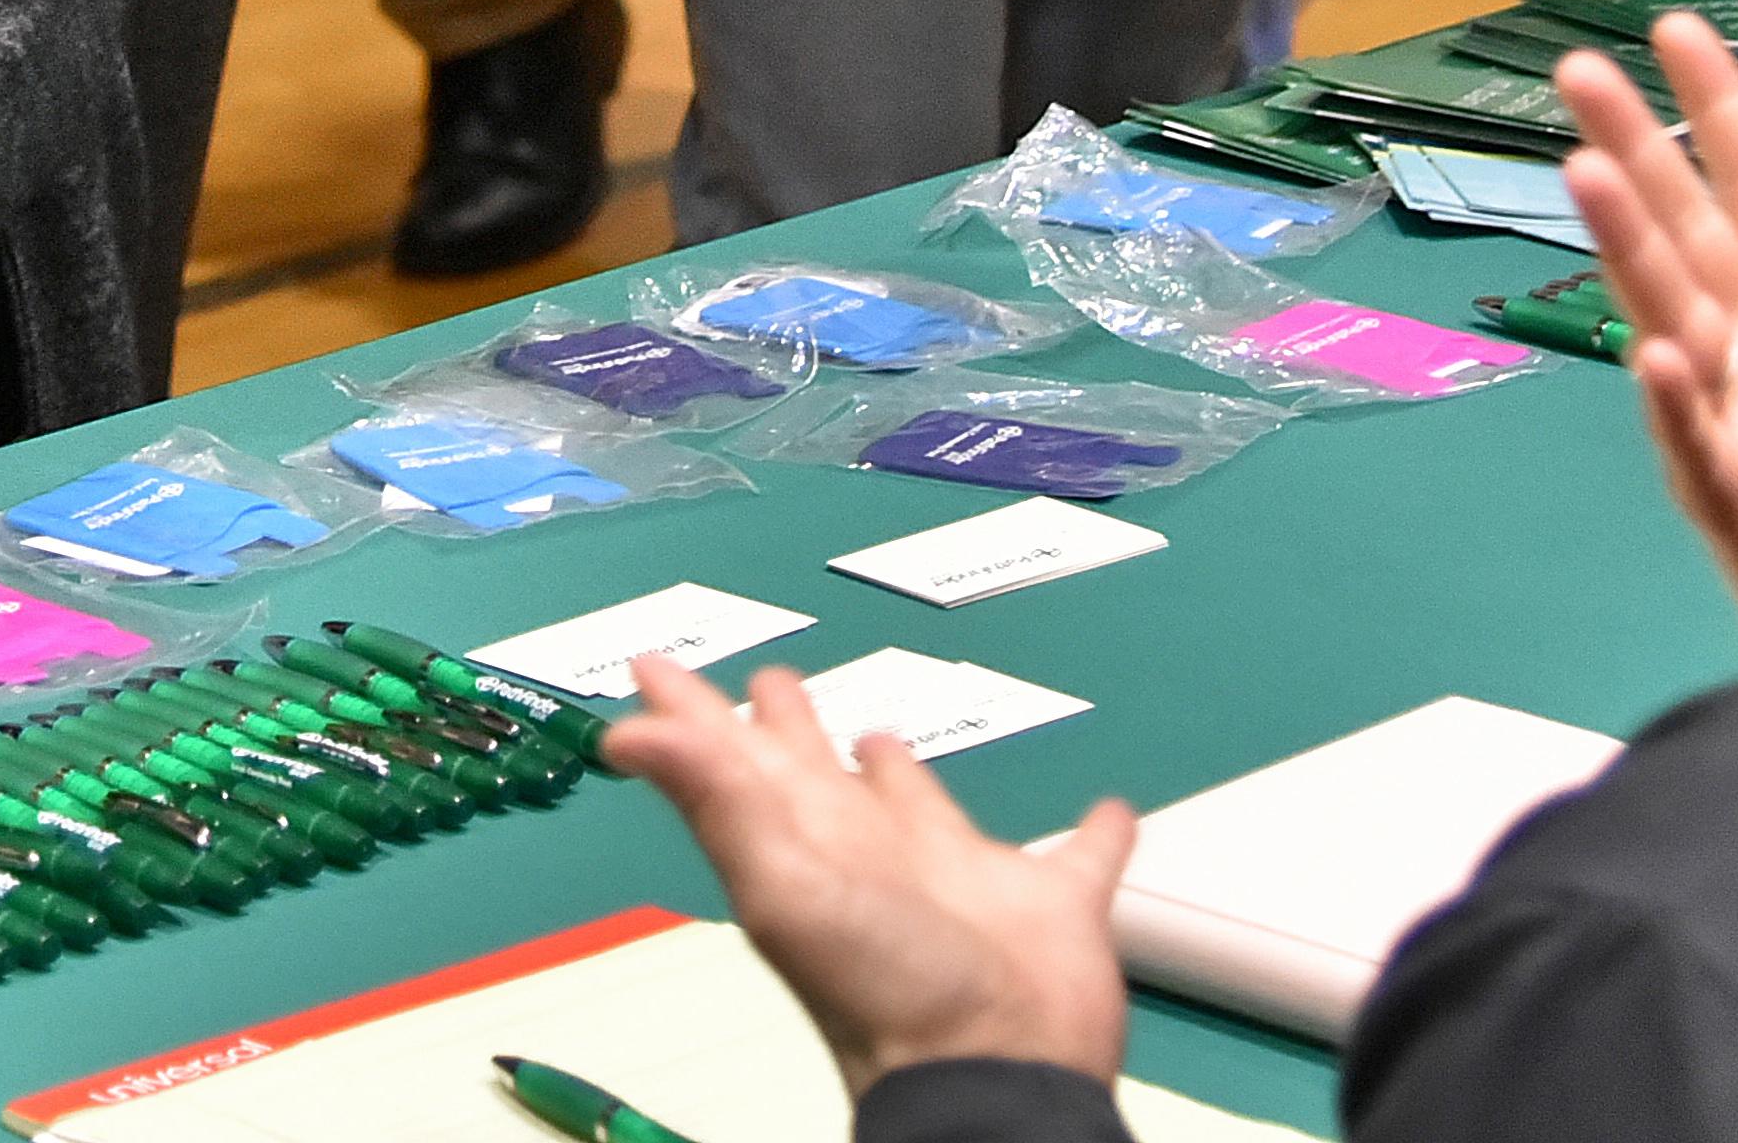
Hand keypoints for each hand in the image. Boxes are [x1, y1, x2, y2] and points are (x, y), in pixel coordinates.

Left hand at [604, 654, 1136, 1092]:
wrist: (995, 1068)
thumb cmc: (883, 987)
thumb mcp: (781, 881)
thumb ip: (713, 794)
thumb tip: (627, 734)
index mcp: (810, 840)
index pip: (738, 760)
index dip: (695, 714)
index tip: (655, 669)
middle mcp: (876, 852)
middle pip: (822, 774)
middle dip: (792, 727)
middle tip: (775, 680)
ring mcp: (962, 879)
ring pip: (925, 807)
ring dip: (907, 772)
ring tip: (885, 733)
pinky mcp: (1052, 905)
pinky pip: (1082, 856)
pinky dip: (1099, 834)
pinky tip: (1111, 811)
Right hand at [1557, 12, 1737, 634]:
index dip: (1721, 109)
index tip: (1672, 25)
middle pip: (1684, 233)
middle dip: (1631, 147)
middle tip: (1574, 66)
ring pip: (1668, 319)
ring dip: (1625, 248)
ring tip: (1581, 171)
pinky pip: (1701, 457)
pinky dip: (1676, 410)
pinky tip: (1655, 362)